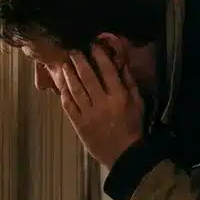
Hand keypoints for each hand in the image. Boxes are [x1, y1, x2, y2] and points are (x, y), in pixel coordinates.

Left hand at [59, 45, 144, 167]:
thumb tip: (121, 62)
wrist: (123, 154)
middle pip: (87, 77)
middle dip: (79, 61)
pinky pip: (69, 106)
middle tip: (73, 50)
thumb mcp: (137, 103)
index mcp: (118, 97)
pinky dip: (64, 93)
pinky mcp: (79, 124)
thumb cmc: (132, 126)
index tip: (92, 45)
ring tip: (64, 64)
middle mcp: (102, 103)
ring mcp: (88, 114)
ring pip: (75, 89)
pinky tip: (62, 84)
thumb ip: (129, 82)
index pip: (107, 71)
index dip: (99, 56)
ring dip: (68, 75)